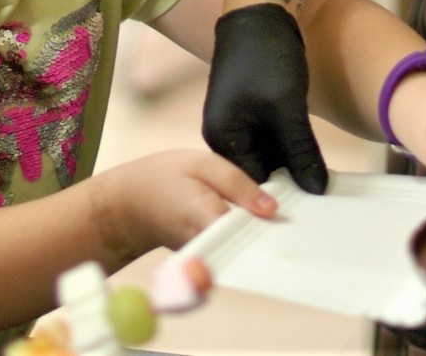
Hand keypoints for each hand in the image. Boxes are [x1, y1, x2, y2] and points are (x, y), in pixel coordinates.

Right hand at [92, 149, 277, 257]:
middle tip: (292, 223)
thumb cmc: (166, 177)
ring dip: (260, 241)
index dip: (268, 233)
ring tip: (277, 222)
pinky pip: (233, 255)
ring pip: (241, 256)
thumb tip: (272, 209)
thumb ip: (236, 183)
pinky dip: (247, 242)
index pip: (242, 237)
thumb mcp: (201, 164)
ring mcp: (204, 258)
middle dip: (269, 240)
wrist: (133, 203)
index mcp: (203, 217)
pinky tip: (258, 226)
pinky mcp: (206, 261)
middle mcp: (204, 247)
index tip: (290, 225)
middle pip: (246, 252)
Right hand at [202, 4, 328, 193]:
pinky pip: (271, 139)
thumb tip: (316, 190)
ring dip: (293, 162)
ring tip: (321, 176)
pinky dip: (290, 146)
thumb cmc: (266, 55)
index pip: (252, 183)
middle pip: (259, 171)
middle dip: (289, 180)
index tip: (312, 209)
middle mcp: (224, 134)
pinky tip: (312, 154)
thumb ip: (301, 152)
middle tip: (322, 193)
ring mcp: (236, 122)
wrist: (261, 9)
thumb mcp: (287, 109)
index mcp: (222, 138)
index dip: (283, 195)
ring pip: (269, 155)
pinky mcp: (250, 111)